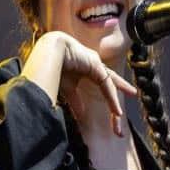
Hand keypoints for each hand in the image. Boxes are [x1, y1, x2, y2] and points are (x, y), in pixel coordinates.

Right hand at [34, 0, 136, 135]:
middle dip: (114, 103)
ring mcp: (97, 64)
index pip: (103, 86)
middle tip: (120, 118)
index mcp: (89, 70)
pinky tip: (116, 111)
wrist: (49, 50)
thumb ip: (76, 101)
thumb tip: (82, 115)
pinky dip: (111, 98)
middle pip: (109, 87)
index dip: (110, 98)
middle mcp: (96, 66)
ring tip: (119, 117)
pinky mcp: (95, 65)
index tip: (116, 112)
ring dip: (114, 103)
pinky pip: (106, 84)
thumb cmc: (55, 66)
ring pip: (109, 87)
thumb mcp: (68, 88)